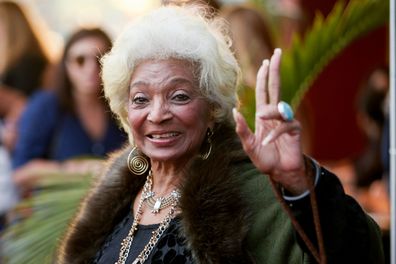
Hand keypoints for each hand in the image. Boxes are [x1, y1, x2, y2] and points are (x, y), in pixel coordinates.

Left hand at [233, 49, 306, 194]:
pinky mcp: (295, 131)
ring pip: (280, 107)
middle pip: (276, 87)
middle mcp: (276, 115)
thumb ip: (242, 130)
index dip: (264, 77)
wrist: (280, 173)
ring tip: (262, 123)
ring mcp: (286, 121)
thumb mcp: (249, 145)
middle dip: (276, 70)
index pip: (264, 91)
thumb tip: (234, 111)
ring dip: (270, 113)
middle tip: (277, 52)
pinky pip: (285, 126)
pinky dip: (275, 134)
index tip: (266, 61)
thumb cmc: (265, 158)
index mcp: (264, 115)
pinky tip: (269, 142)